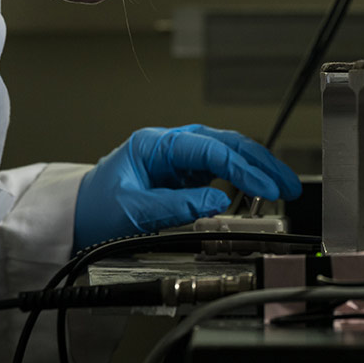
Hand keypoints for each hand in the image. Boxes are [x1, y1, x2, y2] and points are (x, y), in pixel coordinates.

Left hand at [72, 124, 301, 250]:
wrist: (77, 219)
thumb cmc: (95, 211)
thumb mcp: (133, 213)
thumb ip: (176, 207)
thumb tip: (217, 202)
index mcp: (155, 145)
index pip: (210, 149)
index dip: (243, 168)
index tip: (266, 186)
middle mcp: (170, 145)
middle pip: (226, 144)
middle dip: (260, 163)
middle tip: (287, 185)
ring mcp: (178, 158)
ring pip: (227, 153)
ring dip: (256, 169)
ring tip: (280, 188)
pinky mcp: (182, 174)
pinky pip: (219, 170)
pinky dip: (242, 179)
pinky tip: (257, 190)